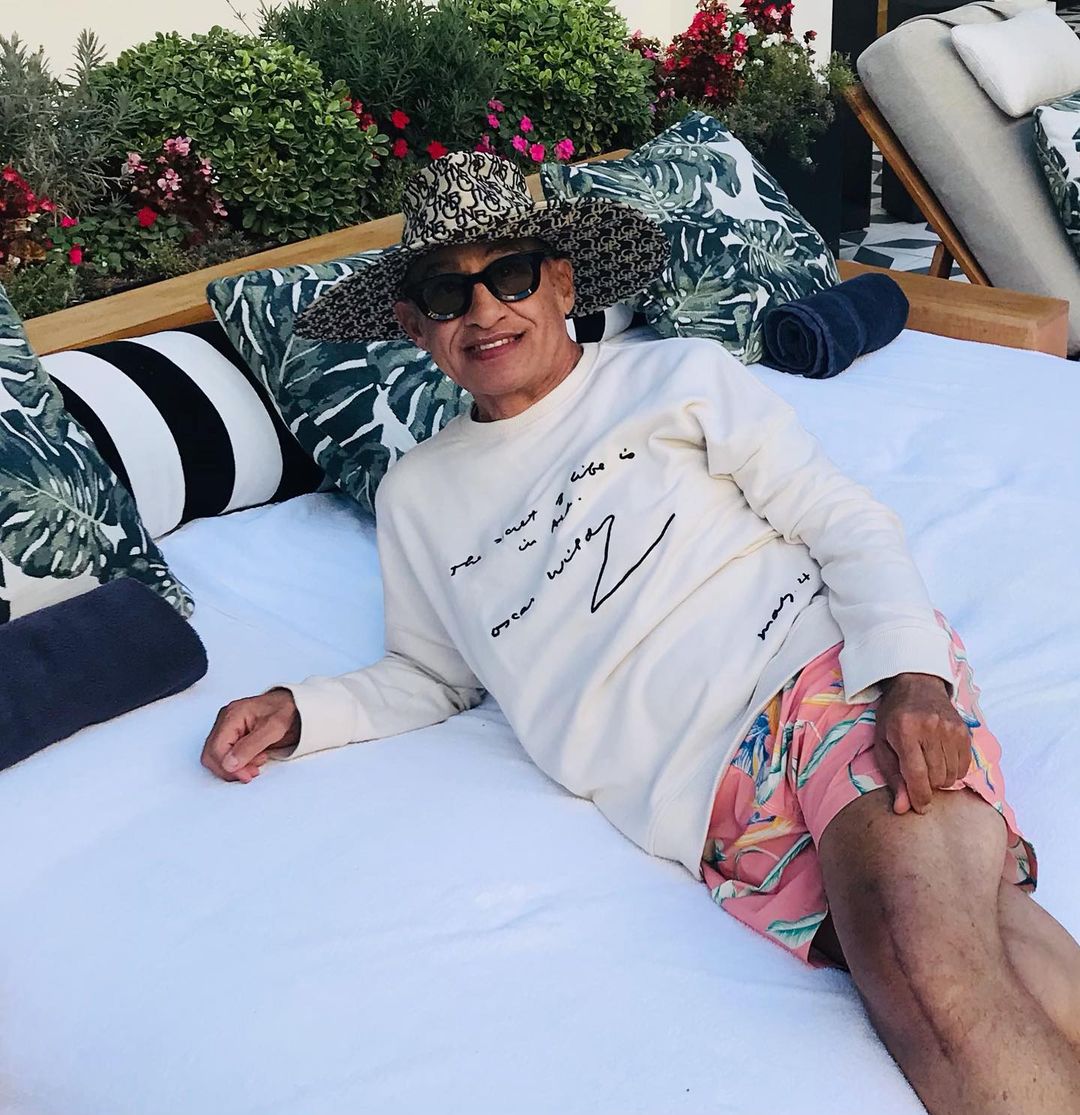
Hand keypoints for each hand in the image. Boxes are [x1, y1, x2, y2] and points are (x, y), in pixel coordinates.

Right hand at [201, 688, 300, 782]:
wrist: (297, 706)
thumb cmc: (286, 711)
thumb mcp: (273, 729)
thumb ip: (250, 747)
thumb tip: (229, 764)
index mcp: (232, 715)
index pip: (216, 748)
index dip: (228, 767)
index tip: (247, 776)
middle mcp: (225, 720)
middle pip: (212, 754)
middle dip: (231, 768)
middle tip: (252, 773)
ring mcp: (228, 727)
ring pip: (217, 757)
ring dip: (236, 767)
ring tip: (258, 763)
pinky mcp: (233, 735)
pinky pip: (227, 755)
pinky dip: (239, 763)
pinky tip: (255, 759)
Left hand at [873, 672, 970, 815]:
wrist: (916, 685)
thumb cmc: (894, 717)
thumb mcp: (883, 743)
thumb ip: (893, 776)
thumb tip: (903, 808)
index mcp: (905, 731)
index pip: (917, 775)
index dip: (919, 797)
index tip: (919, 808)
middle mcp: (931, 728)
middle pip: (936, 778)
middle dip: (927, 786)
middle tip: (918, 775)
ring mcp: (951, 728)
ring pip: (952, 775)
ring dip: (940, 779)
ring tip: (928, 765)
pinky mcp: (964, 730)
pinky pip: (964, 767)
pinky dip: (953, 771)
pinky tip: (941, 760)